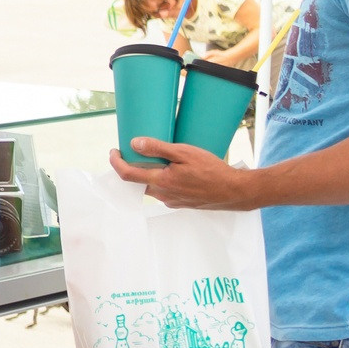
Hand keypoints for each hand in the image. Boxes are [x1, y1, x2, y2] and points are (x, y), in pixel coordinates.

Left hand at [109, 140, 260, 209]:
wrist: (235, 191)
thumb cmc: (212, 171)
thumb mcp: (185, 153)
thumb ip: (158, 148)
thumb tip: (134, 143)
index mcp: (160, 182)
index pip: (126, 174)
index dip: (115, 163)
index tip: (113, 151)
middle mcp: (162, 195)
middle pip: (137, 181)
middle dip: (132, 167)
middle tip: (135, 152)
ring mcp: (171, 201)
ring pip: (151, 187)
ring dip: (148, 174)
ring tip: (157, 159)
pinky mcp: (181, 204)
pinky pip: (164, 191)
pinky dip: (161, 180)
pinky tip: (174, 171)